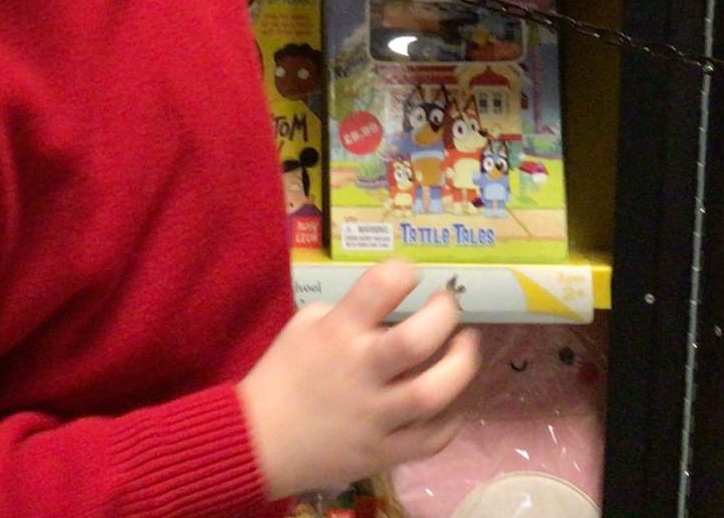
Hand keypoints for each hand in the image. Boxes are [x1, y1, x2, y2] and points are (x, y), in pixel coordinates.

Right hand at [238, 261, 478, 499]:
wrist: (258, 442)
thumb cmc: (284, 374)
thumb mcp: (305, 325)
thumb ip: (348, 312)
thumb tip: (390, 306)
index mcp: (336, 332)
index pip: (379, 288)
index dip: (403, 272)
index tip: (411, 274)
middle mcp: (360, 370)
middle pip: (416, 342)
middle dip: (444, 315)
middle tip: (448, 307)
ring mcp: (374, 415)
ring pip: (432, 394)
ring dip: (461, 365)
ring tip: (465, 347)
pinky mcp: (382, 452)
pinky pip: (430, 440)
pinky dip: (450, 421)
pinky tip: (451, 403)